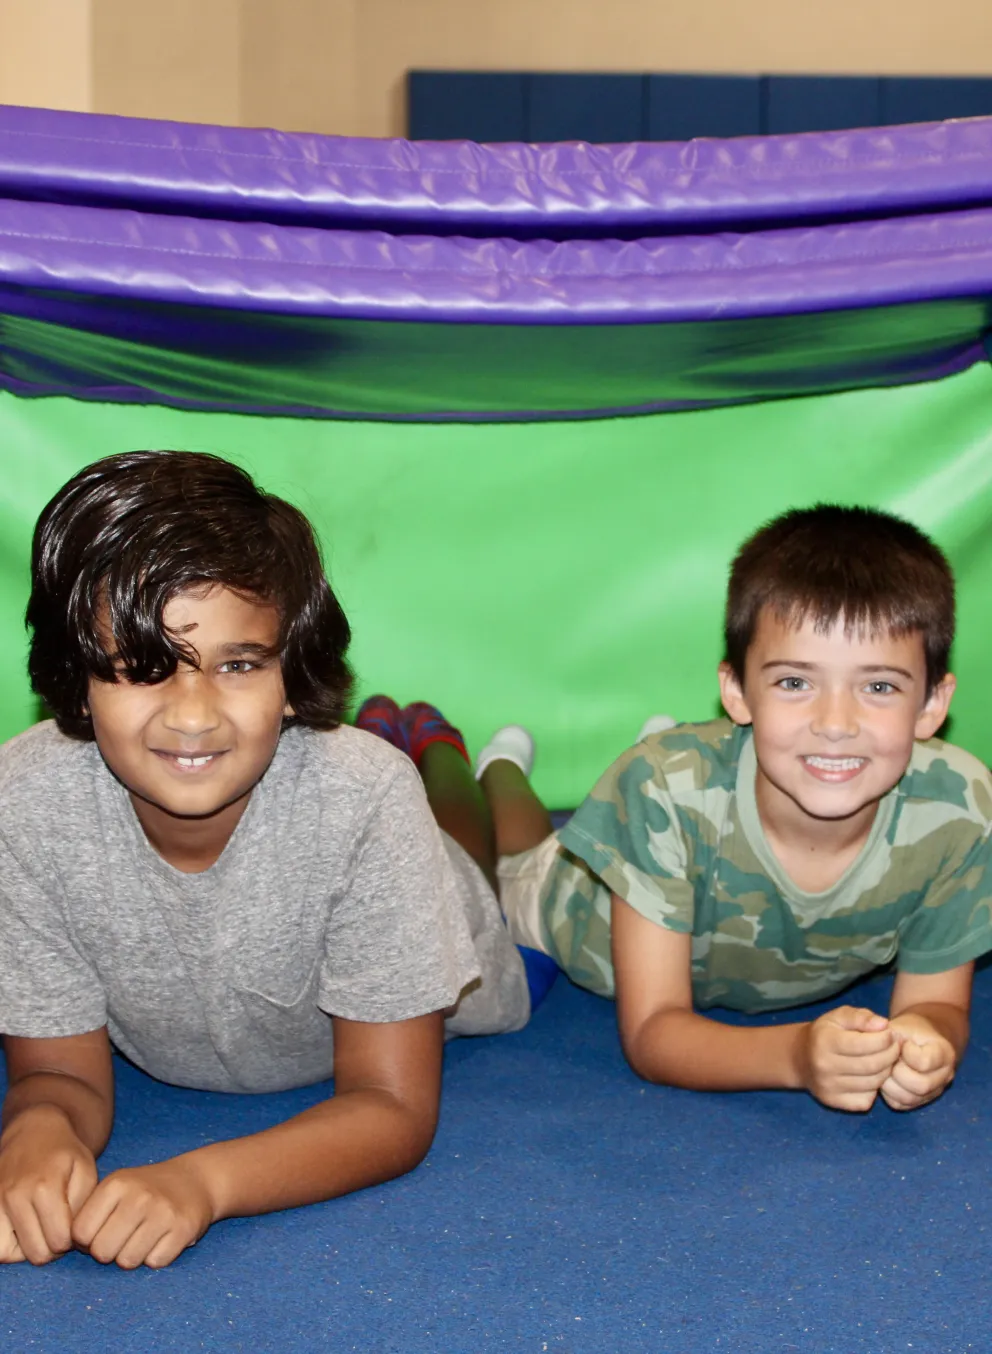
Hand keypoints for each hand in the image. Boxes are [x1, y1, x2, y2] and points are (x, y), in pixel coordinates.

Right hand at [0, 1106, 97, 1264]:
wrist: (34, 1131)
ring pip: (7, 1254)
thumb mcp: (85, 1171)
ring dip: (26, 1249)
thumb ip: (83, 1206)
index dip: (71, 1239)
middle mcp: (14, 1195)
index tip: (72, 1226)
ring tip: (38, 1230)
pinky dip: (7, 1246)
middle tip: (56, 1229)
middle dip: (51, 1247)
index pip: (59, 1241)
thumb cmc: (65, 1155)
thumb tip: (71, 1237)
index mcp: (44, 1186)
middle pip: (36, 1253)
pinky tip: (22, 1230)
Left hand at [72, 1157, 214, 1269]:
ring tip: (144, 1237)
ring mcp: (163, 1212)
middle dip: (110, 1252)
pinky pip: (155, 1262)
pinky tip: (163, 1238)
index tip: (102, 1232)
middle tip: (124, 1238)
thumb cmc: (145, 1191)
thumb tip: (72, 1247)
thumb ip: (91, 1213)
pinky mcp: (184, 1228)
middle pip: (102, 1252)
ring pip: (127, 1261)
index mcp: (116, 1184)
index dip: (87, 1241)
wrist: (194, 1180)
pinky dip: (157, 1256)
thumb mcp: (117, 1189)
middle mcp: (139, 1196)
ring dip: (133, 1256)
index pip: (81, 1233)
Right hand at [799, 1006, 900, 1111]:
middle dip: (891, 1055)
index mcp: (825, 1041)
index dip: (885, 1039)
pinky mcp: (833, 1102)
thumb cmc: (825, 1033)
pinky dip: (874, 1089)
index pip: (864, 1044)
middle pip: (872, 1065)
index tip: (891, 1034)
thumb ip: (861, 1017)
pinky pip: (866, 1100)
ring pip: (872, 1083)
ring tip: (885, 1060)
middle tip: (895, 1047)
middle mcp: (824, 1066)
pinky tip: (871, 1076)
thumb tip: (883, 1025)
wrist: (800, 1058)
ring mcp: (828, 1087)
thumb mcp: (839, 1016)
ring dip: (886, 1071)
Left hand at [880, 1013, 956, 1110]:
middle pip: (920, 1086)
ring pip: (909, 1099)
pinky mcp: (919, 1101)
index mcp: (944, 1053)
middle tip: (889, 1059)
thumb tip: (879, 1047)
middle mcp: (944, 1076)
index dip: (906, 1053)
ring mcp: (934, 1092)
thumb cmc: (909, 1031)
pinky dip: (888, 1093)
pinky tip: (886, 1077)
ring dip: (890, 1084)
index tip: (901, 1044)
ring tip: (886, 1068)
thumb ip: (891, 1035)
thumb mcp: (903, 1025)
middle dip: (897, 1072)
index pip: (924, 1062)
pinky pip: (900, 1104)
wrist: (919, 1040)